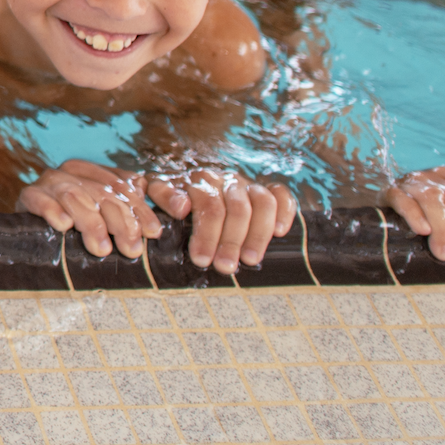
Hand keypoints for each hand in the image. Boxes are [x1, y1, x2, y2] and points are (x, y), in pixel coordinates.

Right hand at [18, 159, 162, 258]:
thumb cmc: (81, 224)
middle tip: (131, 250)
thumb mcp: (113, 215)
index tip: (155, 234)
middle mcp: (74, 171)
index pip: (124, 187)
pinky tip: (63, 226)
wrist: (34, 227)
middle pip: (103, 192)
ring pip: (75, 195)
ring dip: (90, 223)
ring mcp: (50, 181)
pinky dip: (52, 211)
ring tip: (101, 249)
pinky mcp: (28, 194)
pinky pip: (40, 199)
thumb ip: (142, 208)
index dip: (141, 210)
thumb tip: (184, 206)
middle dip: (120, 222)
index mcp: (97, 172)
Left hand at [143, 168, 296, 273]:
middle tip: (225, 267)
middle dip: (231, 241)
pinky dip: (285, 212)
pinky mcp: (266, 189)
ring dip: (258, 234)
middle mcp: (227, 179)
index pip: (208, 206)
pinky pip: (281, 195)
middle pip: (236, 209)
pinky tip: (280, 233)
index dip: (206, 235)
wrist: (191, 177)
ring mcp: (248, 184)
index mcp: (201, 180)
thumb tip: (181, 207)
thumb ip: (164, 195)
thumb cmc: (174, 193)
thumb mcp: (159, 189)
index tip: (201, 260)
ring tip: (250, 260)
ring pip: (262, 203)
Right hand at [386, 166, 444, 264]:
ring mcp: (415, 181)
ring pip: (434, 200)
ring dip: (442, 230)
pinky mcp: (392, 190)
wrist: (390, 205)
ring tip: (443, 254)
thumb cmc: (432, 214)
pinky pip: (404, 200)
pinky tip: (421, 231)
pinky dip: (415, 216)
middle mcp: (440, 176)